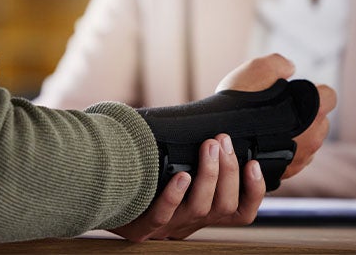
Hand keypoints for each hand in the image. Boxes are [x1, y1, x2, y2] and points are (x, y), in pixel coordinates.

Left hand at [110, 135, 265, 241]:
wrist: (101, 198)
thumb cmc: (145, 178)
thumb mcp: (177, 171)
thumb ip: (199, 156)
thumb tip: (222, 127)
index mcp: (203, 212)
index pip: (241, 212)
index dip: (254, 191)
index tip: (253, 163)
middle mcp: (189, 223)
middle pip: (223, 207)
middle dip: (228, 172)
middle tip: (223, 141)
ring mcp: (166, 228)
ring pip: (198, 210)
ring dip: (208, 175)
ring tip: (209, 147)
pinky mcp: (140, 229)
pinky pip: (161, 216)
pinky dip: (173, 196)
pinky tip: (181, 176)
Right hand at [214, 53, 336, 179]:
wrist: (215, 140)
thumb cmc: (237, 105)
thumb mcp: (258, 68)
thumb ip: (280, 63)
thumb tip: (290, 67)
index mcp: (313, 111)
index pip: (329, 96)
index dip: (313, 91)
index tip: (293, 91)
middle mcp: (314, 138)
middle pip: (320, 121)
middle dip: (305, 116)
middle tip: (277, 110)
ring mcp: (301, 159)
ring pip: (307, 143)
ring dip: (295, 136)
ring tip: (267, 129)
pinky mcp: (286, 173)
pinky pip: (292, 159)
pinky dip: (282, 151)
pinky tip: (263, 144)